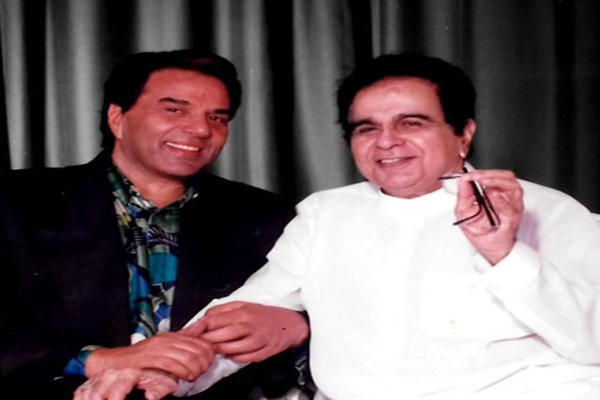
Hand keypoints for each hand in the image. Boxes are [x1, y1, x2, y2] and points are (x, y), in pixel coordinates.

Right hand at [73, 368, 176, 399]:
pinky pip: (81, 391)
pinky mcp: (94, 382)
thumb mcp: (165, 385)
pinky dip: (80, 399)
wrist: (153, 372)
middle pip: (97, 391)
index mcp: (129, 373)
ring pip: (87, 391)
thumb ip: (159, 390)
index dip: (114, 399)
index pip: (117, 388)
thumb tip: (151, 397)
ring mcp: (102, 377)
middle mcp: (112, 373)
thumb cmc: (159, 380)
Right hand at [85, 331, 214, 380]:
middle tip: (201, 373)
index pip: (202, 341)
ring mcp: (159, 348)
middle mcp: (168, 339)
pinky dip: (183, 372)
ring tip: (194, 377)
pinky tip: (185, 378)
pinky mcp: (151, 358)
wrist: (115, 363)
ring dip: (195, 369)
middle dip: (204, 364)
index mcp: (173, 336)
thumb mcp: (165, 348)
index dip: (209, 355)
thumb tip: (201, 331)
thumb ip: (183, 342)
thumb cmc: (141, 359)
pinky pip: (173, 364)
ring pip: (188, 357)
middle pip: (198, 349)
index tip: (208, 365)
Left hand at [196, 301, 308, 362]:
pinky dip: (236, 357)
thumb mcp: (243, 305)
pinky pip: (246, 357)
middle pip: (223, 334)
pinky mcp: (265, 350)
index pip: (216, 319)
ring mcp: (259, 338)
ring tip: (215, 350)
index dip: (201, 327)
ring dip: (221, 350)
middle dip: (208, 341)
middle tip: (201, 344)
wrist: (289, 323)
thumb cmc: (263, 315)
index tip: (193, 332)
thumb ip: (222, 310)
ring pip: (234, 347)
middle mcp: (250, 324)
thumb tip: (204, 318)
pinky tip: (231, 354)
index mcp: (243, 310)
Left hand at [455, 169, 523, 264]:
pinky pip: (510, 207)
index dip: (483, 171)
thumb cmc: (480, 231)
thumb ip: (464, 193)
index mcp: (496, 194)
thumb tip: (464, 178)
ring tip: (483, 182)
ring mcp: (512, 208)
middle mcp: (506, 199)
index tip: (470, 174)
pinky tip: (492, 194)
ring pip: (512, 187)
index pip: (495, 175)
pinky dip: (501, 199)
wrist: (488, 250)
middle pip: (506, 177)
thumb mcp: (464, 209)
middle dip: (490, 174)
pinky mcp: (512, 220)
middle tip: (477, 176)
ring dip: (496, 182)